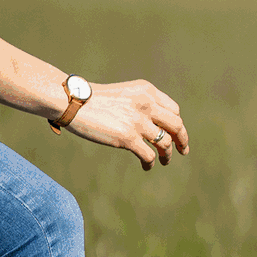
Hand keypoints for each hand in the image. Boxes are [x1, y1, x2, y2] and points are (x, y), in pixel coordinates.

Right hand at [67, 79, 189, 169]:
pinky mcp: (127, 138)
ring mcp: (138, 121)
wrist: (73, 102)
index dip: (177, 124)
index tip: (176, 134)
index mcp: (147, 91)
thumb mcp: (124, 94)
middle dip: (182, 140)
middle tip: (183, 150)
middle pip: (176, 126)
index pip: (174, 110)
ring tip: (165, 161)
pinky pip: (149, 155)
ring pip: (165, 143)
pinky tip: (147, 166)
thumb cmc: (94, 99)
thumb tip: (155, 125)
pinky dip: (151, 163)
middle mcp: (146, 104)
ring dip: (167, 155)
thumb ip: (141, 104)